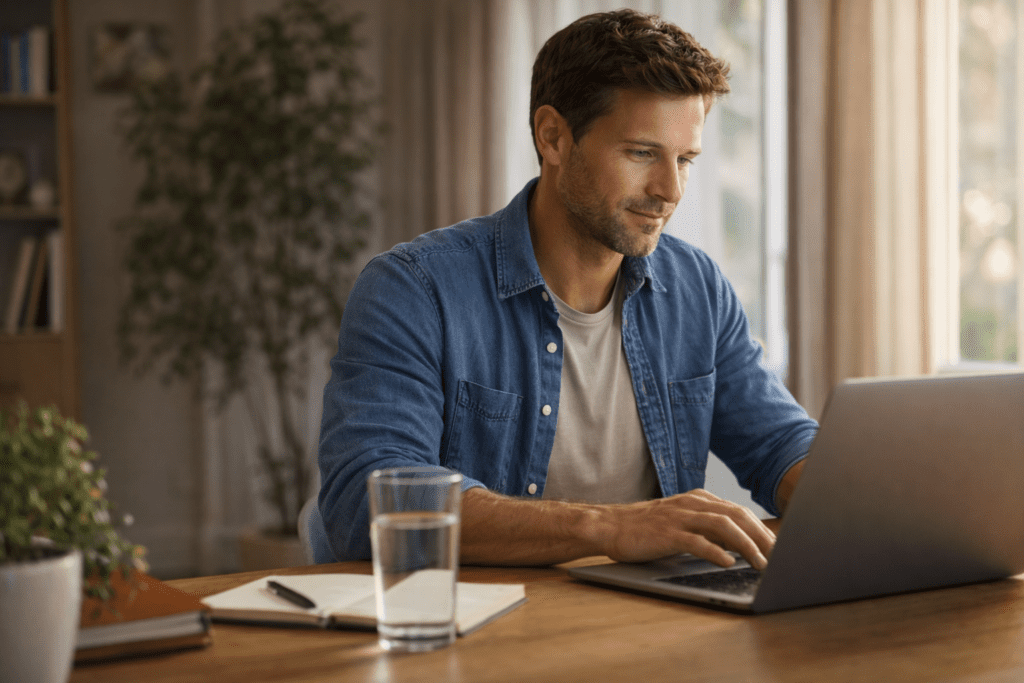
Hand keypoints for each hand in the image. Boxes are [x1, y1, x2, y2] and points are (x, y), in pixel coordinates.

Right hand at [599, 489, 773, 569]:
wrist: (611, 525)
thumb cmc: (646, 528)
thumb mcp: (681, 522)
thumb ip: (706, 528)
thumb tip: (738, 545)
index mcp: (698, 500)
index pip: (739, 511)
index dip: (762, 529)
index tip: (778, 547)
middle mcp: (692, 504)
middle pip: (737, 515)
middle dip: (762, 536)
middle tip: (780, 557)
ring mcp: (680, 517)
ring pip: (722, 526)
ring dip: (746, 545)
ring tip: (761, 563)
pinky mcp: (667, 533)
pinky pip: (697, 541)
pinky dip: (716, 552)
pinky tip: (728, 563)